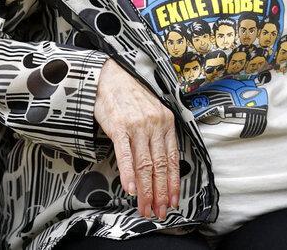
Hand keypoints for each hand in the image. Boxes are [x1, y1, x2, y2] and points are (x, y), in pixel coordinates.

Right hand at [94, 59, 179, 218]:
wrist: (112, 74)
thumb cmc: (132, 95)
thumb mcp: (153, 111)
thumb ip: (158, 134)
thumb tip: (159, 163)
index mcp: (167, 122)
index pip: (172, 158)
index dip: (174, 181)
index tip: (174, 200)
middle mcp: (155, 124)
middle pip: (160, 165)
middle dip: (161, 192)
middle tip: (160, 211)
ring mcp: (137, 126)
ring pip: (144, 164)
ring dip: (145, 189)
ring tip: (145, 207)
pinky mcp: (119, 126)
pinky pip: (125, 154)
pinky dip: (128, 174)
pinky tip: (130, 189)